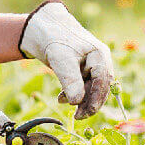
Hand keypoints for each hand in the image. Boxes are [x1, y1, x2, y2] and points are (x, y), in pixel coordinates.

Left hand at [18, 0, 114, 119]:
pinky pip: (83, 84)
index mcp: (100, 55)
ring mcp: (92, 64)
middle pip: (100, 87)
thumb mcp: (61, 60)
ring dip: (79, 98)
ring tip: (61, 101)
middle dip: (88, 103)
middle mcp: (100, 60)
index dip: (95, 100)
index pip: (103, 82)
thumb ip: (70, 81)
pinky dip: (73, 92)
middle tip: (76, 117)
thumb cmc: (53, 39)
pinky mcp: (83, 68)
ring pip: (91, 88)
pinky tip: (61, 97)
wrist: (41, 27)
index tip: (85, 113)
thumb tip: (77, 102)